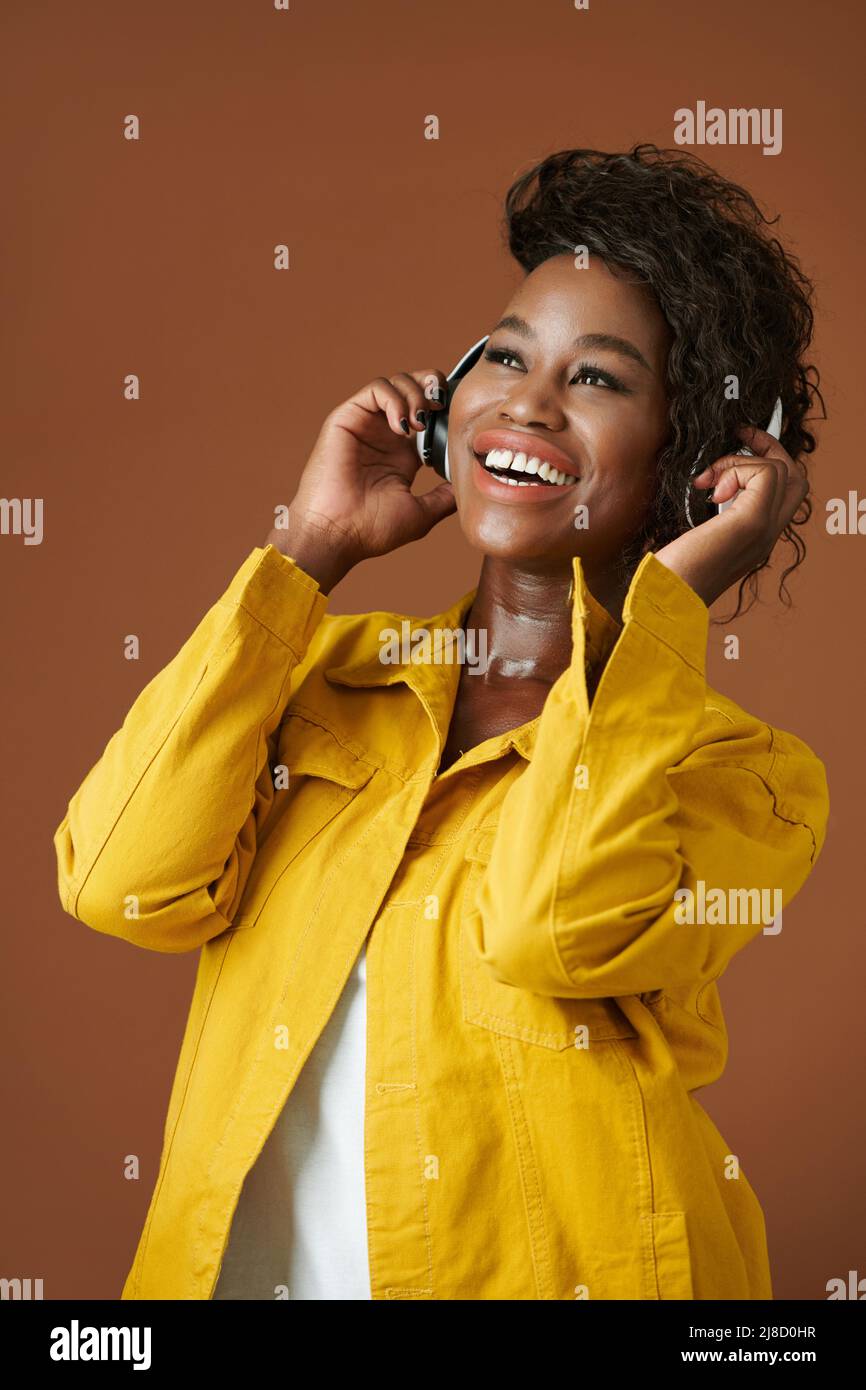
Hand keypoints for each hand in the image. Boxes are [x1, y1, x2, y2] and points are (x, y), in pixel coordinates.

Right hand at [268, 368, 456, 577]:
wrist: (338, 533)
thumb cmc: (372, 529)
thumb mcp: (420, 514)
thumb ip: (444, 497)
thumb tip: (468, 486)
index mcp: (403, 454)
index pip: (429, 413)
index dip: (446, 408)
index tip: (458, 420)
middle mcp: (385, 435)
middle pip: (414, 387)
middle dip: (434, 387)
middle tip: (442, 406)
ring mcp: (367, 424)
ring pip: (396, 383)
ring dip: (416, 394)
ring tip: (420, 422)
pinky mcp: (348, 418)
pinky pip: (376, 389)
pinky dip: (395, 398)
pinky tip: (402, 426)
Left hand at [652, 425, 808, 607]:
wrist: (660, 608)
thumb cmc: (663, 580)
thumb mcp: (688, 541)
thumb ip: (703, 519)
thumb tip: (697, 486)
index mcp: (752, 541)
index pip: (782, 494)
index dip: (763, 463)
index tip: (734, 446)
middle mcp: (765, 537)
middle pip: (795, 478)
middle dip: (768, 448)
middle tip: (738, 437)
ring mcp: (762, 531)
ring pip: (783, 471)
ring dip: (741, 461)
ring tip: (708, 481)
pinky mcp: (750, 524)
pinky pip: (765, 474)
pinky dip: (736, 468)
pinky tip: (708, 490)